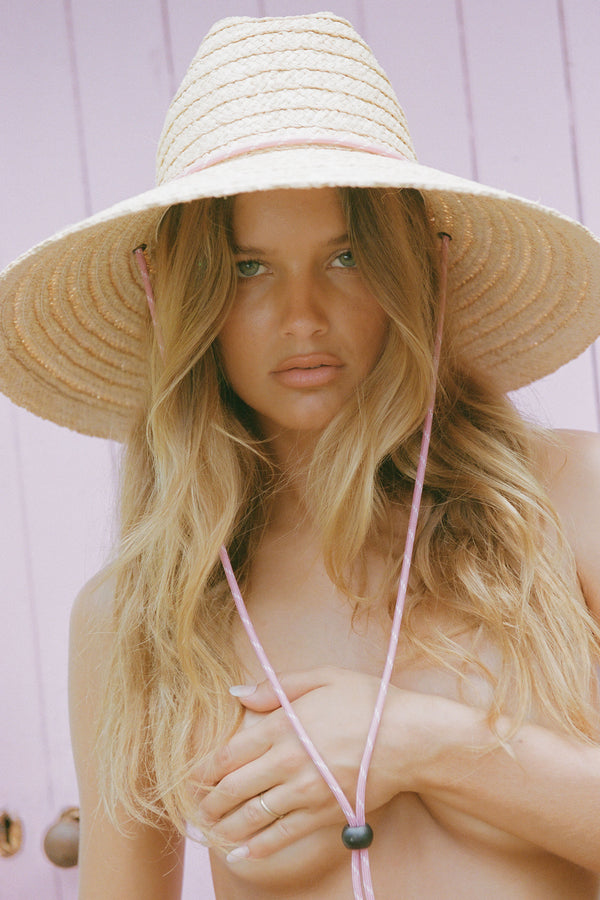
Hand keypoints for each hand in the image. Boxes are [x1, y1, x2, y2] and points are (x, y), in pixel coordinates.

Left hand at [195, 666, 439, 859]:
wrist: (410, 739)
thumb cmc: (368, 702)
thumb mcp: (322, 678)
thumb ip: (276, 686)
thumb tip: (238, 694)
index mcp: (283, 726)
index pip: (229, 754)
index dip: (205, 770)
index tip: (192, 778)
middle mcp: (288, 762)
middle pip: (234, 789)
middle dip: (209, 802)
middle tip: (196, 808)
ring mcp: (305, 792)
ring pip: (252, 816)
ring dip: (225, 827)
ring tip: (210, 831)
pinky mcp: (323, 815)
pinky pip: (282, 837)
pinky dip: (257, 849)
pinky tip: (240, 853)